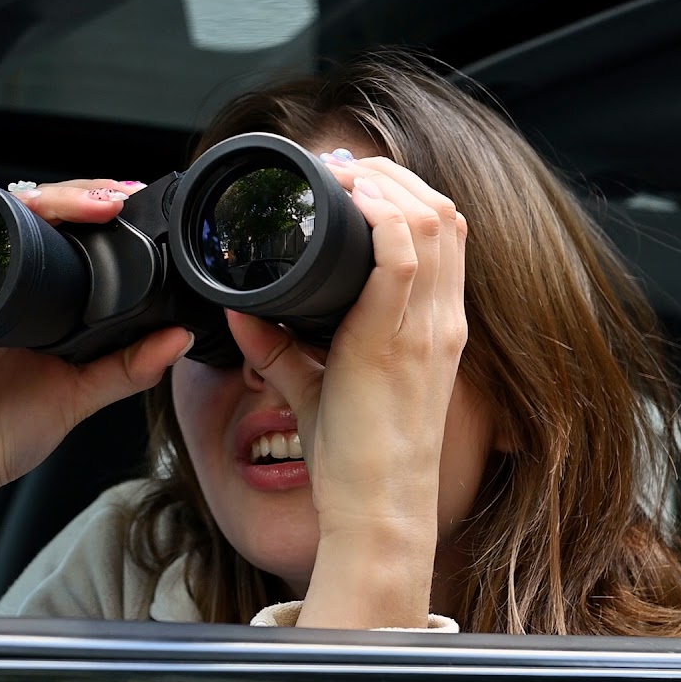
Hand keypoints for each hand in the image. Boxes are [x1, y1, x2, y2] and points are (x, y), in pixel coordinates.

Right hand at [0, 179, 192, 609]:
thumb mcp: (79, 397)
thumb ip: (128, 368)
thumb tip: (178, 338)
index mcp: (41, 304)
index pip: (72, 239)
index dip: (102, 212)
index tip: (137, 205)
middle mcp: (7, 288)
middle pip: (43, 215)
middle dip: (84, 193)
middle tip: (121, 196)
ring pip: (9, 218)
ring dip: (52, 201)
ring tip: (93, 205)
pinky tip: (30, 221)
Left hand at [228, 156, 469, 627]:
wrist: (376, 512)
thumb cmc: (354, 461)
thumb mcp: (317, 388)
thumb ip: (278, 347)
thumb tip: (236, 311)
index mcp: (434, 327)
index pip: (444, 234)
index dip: (404, 193)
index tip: (352, 180)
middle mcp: (441, 320)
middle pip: (444, 212)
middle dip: (393, 175)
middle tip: (341, 169)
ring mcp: (427, 328)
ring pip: (432, 219)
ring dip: (386, 185)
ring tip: (341, 177)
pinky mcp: (399, 341)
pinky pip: (404, 253)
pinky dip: (379, 215)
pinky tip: (347, 202)